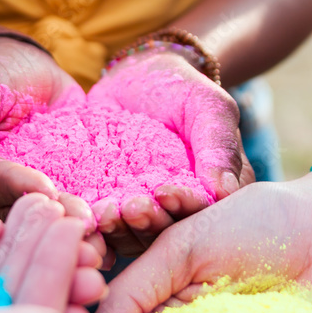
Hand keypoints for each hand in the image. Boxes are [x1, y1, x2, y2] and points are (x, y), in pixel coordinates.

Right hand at [0, 40, 108, 263]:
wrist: (31, 73)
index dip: (19, 189)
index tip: (47, 191)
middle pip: (20, 217)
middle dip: (53, 222)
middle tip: (84, 226)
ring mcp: (26, 206)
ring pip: (49, 225)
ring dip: (75, 234)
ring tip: (103, 238)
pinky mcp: (60, 200)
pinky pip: (76, 214)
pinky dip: (97, 223)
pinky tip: (118, 229)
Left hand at [86, 49, 254, 255]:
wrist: (135, 77)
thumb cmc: (180, 88)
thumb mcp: (207, 107)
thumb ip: (218, 145)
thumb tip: (226, 191)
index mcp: (212, 194)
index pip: (202, 212)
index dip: (185, 207)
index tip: (166, 194)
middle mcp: (180, 211)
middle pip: (168, 231)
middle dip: (150, 222)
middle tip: (132, 208)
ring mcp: (144, 213)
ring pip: (135, 235)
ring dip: (121, 228)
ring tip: (106, 211)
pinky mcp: (112, 207)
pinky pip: (105, 225)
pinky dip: (96, 223)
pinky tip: (86, 212)